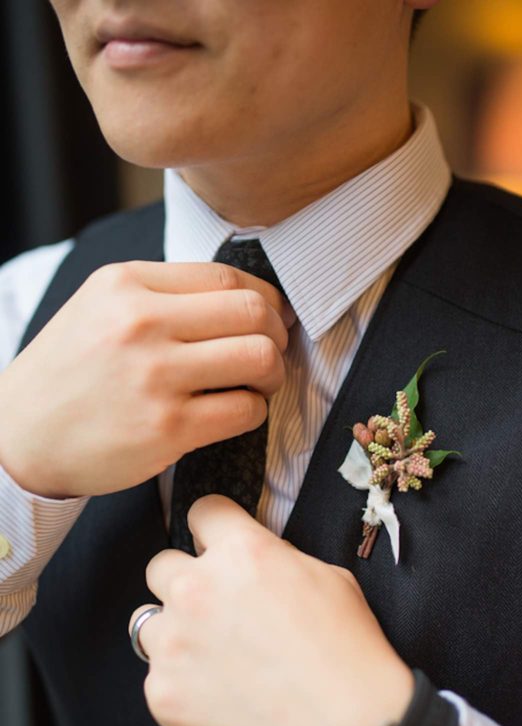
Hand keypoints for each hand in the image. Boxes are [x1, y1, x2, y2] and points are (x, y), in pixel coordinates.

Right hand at [0, 261, 293, 497]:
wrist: (21, 435)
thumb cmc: (70, 373)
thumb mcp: (101, 308)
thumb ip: (164, 295)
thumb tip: (245, 298)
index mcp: (128, 284)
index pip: (228, 276)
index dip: (265, 299)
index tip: (271, 318)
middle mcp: (141, 323)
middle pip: (254, 313)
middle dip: (277, 335)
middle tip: (270, 353)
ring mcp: (155, 376)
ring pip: (259, 359)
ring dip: (272, 374)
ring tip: (257, 385)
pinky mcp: (167, 427)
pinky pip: (246, 411)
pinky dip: (254, 412)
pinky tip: (235, 412)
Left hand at [130, 495, 413, 725]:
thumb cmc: (349, 653)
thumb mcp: (328, 578)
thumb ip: (276, 560)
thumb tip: (250, 565)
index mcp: (241, 553)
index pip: (202, 512)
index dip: (214, 530)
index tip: (216, 545)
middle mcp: (197, 590)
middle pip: (161, 566)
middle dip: (187, 582)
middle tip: (219, 611)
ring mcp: (174, 644)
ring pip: (150, 624)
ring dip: (177, 635)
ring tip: (218, 660)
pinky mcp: (164, 694)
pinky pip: (158, 678)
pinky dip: (184, 685)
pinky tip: (222, 698)